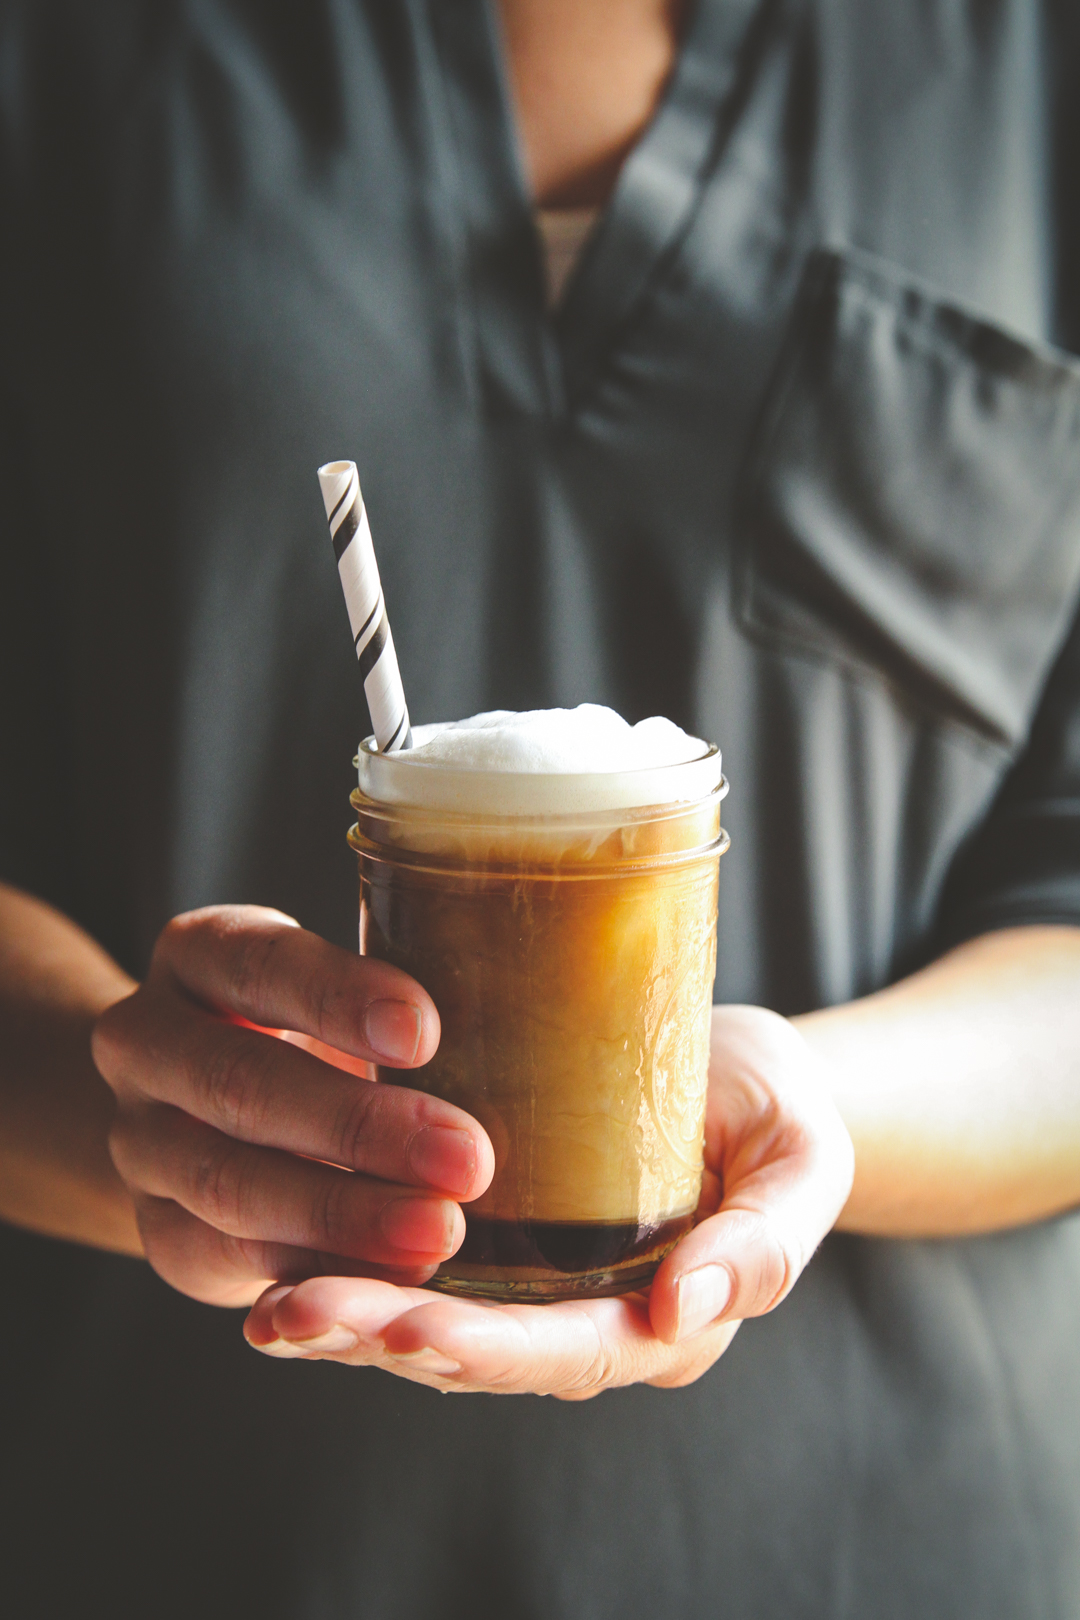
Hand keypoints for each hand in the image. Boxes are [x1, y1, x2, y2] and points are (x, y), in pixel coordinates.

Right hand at [92, 906, 494, 1305]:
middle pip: (239, 1081)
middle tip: (467, 1159)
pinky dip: (314, 1270)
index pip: (260, 961)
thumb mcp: (343, 986)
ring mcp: (140, 1140)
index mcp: (200, 954)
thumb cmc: (318, 1028)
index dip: (338, 996)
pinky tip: (394, 1277)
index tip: (426, 1033)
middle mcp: (148, 1040)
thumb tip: (549, 1006)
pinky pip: (226, 1257)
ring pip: (228, 1182)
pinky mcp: (159, 1229)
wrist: (207, 1111)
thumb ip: (401, 997)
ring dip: (341, 1214)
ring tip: (439, 1231)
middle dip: (358, 1126)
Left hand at [243, 1006, 854, 1396]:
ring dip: (346, 1314)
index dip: (487, 1350)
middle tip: (290, 1315)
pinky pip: (415, 1265)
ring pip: (429, 1317)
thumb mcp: (800, 1162)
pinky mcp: (493, 1238)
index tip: (409, 1329)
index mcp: (663, 1321)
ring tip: (267, 1303)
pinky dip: (350, 1264)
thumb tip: (683, 1308)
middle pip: (476, 1348)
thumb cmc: (777, 1117)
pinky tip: (283, 1253)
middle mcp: (583, 1320)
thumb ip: (763, 1242)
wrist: (740, 1074)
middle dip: (379, 1336)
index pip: (569, 1353)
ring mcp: (531, 1285)